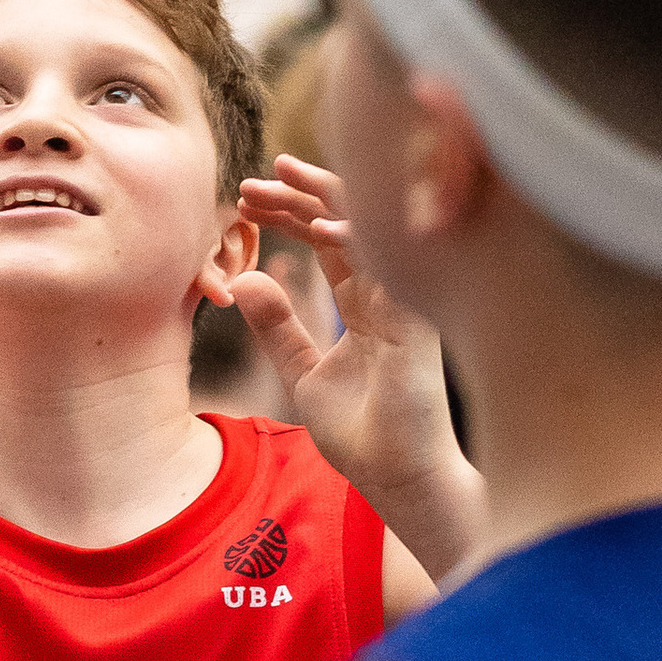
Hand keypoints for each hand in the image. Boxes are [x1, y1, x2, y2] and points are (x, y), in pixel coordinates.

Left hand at [230, 157, 481, 578]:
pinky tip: (318, 228)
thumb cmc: (363, 435)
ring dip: (321, 201)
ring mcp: (407, 302)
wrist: (398, 480)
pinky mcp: (418, 320)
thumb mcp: (302, 374)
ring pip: (370, 229)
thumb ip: (277, 329)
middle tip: (250, 182)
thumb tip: (244, 280)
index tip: (245, 200)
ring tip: (274, 180)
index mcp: (367, 304)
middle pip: (347, 224)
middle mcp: (390, 293)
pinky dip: (356, 241)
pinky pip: (391, 266)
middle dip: (299, 196)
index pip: (329, 239)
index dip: (290, 214)